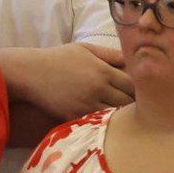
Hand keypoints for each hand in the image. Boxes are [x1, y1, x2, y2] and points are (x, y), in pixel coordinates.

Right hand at [13, 44, 133, 121]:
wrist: (32, 73)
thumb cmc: (60, 58)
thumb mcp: (86, 49)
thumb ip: (110, 54)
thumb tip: (132, 59)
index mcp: (103, 71)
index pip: (133, 85)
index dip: (140, 90)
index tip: (141, 91)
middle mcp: (98, 89)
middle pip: (127, 103)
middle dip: (134, 104)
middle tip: (138, 106)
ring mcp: (86, 105)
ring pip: (114, 116)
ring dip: (120, 116)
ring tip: (125, 115)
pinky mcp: (75, 116)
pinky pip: (97, 123)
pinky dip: (104, 122)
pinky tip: (106, 121)